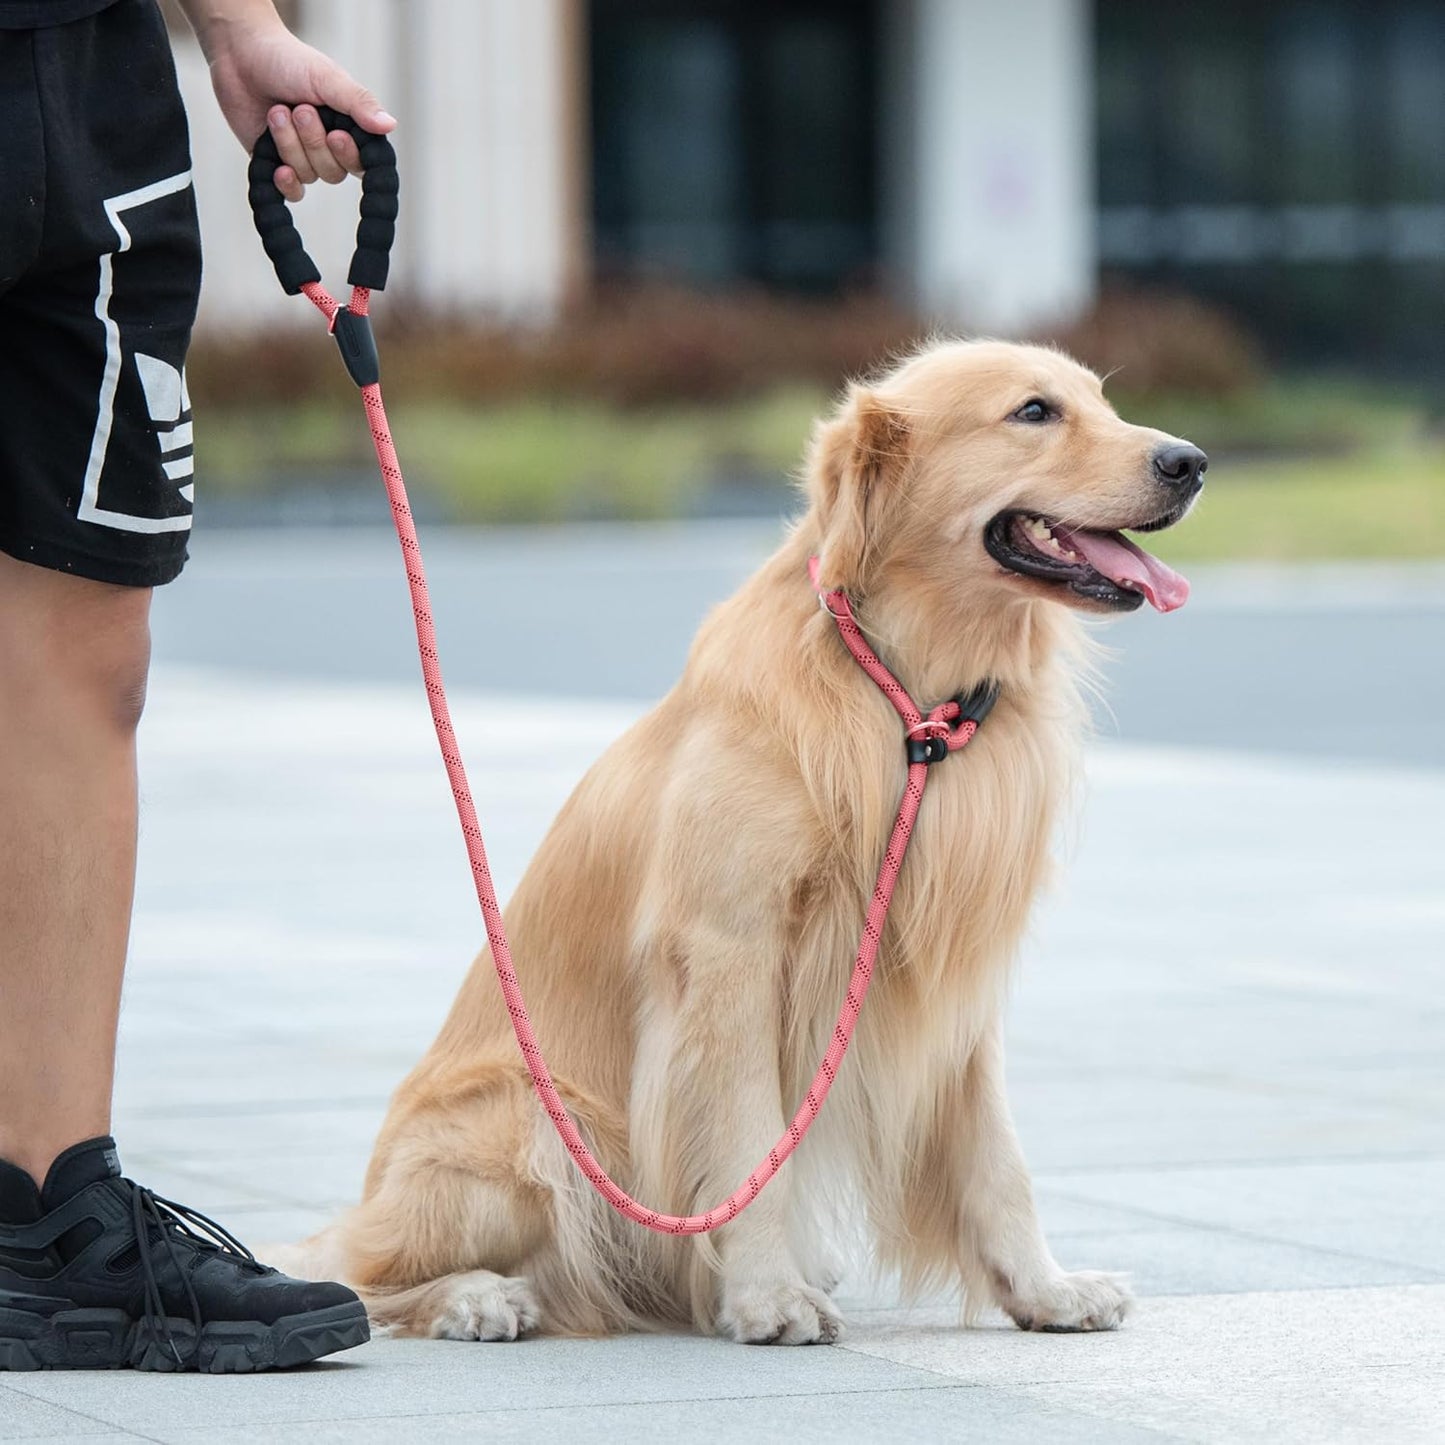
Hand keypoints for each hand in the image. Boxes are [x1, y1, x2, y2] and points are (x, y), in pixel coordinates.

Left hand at [199, 9, 395, 200]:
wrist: (240, 52)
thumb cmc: (287, 59)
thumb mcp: (328, 78)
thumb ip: (359, 103)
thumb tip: (391, 125)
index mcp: (348, 127)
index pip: (363, 163)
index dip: (350, 155)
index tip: (336, 134)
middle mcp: (327, 147)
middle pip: (334, 172)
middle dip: (313, 142)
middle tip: (299, 109)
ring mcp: (301, 157)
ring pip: (307, 175)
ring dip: (289, 143)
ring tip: (276, 111)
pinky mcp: (274, 164)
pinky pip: (290, 191)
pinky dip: (285, 183)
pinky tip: (278, 169)